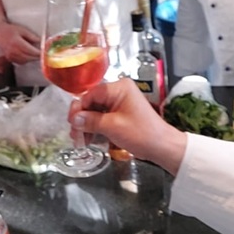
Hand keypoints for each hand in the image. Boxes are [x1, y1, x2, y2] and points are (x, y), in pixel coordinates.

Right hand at [0, 22, 40, 63]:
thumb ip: (32, 37)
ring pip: (26, 61)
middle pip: (30, 58)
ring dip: (32, 58)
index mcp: (17, 43)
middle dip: (38, 56)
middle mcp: (13, 51)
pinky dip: (26, 60)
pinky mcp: (10, 58)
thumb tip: (42, 41)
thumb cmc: (10, 30)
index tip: (46, 51)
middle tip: (44, 53)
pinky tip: (29, 55)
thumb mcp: (23, 30)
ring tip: (37, 53)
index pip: (32, 52)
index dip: (40, 53)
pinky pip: (21, 62)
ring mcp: (11, 56)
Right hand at [69, 79, 186, 174]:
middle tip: (75, 134)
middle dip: (82, 118)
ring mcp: (120, 102)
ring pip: (96, 110)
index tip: (71, 123)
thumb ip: (91, 121)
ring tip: (81, 141)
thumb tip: (74, 119)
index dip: (79, 108)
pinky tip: (89, 138)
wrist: (162, 146)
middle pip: (92, 102)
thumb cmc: (141, 133)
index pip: (90, 93)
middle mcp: (119, 91)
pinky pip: (103, 116)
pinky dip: (95, 127)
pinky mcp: (121, 113)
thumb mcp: (113, 127)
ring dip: (87, 125)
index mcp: (119, 88)